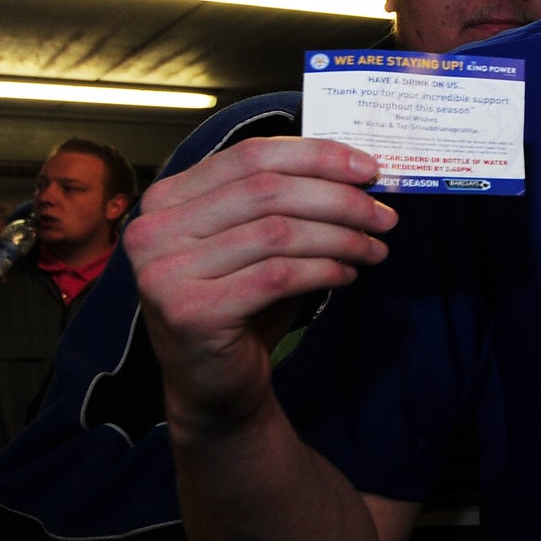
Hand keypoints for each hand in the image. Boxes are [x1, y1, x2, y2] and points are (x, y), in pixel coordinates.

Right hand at [125, 137, 393, 434]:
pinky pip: (278, 276)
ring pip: (278, 232)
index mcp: (167, 198)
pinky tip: (348, 275)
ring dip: (341, 238)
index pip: (251, 155)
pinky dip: (324, 271)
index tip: (369, 168)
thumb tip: (357, 170)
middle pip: (268, 190)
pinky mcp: (191, 311)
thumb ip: (285, 201)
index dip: (317, 156)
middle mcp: (154, 229)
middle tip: (385, 216)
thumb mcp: (256, 241)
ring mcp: (166, 271)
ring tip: (374, 249)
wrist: (214, 385)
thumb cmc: (240, 304)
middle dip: (340, 199)